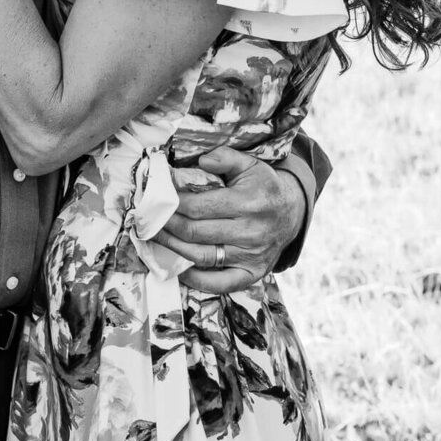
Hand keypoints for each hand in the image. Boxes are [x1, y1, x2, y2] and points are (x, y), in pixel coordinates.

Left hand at [154, 147, 303, 292]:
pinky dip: (197, 280)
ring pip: (202, 256)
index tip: (157, 198)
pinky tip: (179, 269)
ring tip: (155, 236)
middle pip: (195, 231)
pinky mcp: (252, 273)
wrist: (292, 213)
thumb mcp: (250, 164)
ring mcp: (252, 256)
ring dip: (173, 248)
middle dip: (167, 225)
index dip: (173, 204)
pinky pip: (220, 283)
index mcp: (249, 202)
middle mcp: (251, 232)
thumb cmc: (263, 187)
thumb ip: (226, 157)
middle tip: (148, 218)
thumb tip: (202, 161)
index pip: (199, 206)